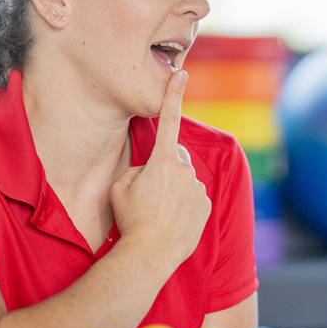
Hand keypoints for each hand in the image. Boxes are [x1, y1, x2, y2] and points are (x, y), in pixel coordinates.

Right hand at [110, 70, 211, 272]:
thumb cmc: (131, 219)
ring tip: (157, 211)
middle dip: (164, 166)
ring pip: (185, 179)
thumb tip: (149, 169)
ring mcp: (198, 188)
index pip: (168, 119)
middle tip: (148, 192)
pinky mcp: (206, 206)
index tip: (182, 74)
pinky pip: (194, 197)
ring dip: (173, 188)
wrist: (150, 253)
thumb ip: (136, 168)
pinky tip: (171, 220)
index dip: (174, 95)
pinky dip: (184, 204)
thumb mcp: (120, 187)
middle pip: (175, 156)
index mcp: (163, 160)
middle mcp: (185, 170)